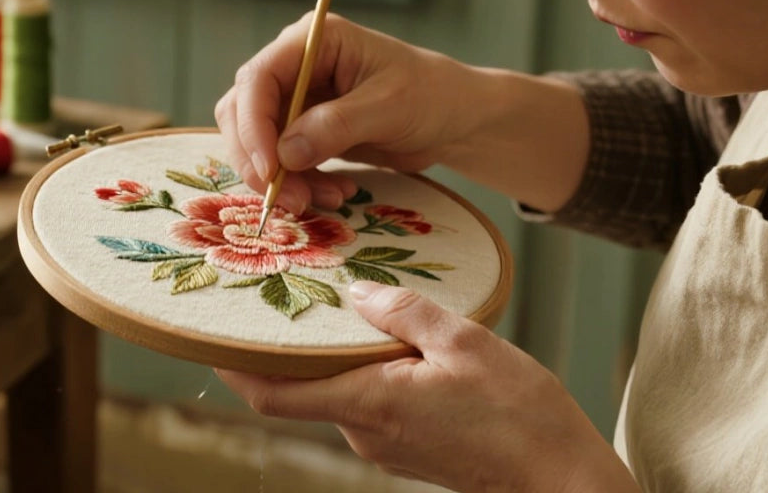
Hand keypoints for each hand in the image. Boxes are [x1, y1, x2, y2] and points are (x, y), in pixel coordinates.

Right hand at [215, 13, 475, 213]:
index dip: (253, 125)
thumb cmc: (431, 96)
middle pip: (244, 112)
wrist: (455, 119)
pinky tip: (337, 193)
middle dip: (260, 160)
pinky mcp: (304, 131)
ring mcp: (298, 99)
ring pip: (258, 143)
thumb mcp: (388, 107)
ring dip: (282, 179)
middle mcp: (296, 66)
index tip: (269, 170)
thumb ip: (336, 126)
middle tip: (287, 200)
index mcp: (313, 41)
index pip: (258, 79)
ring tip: (326, 200)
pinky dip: (301, 183)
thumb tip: (284, 155)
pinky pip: (282, 162)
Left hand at [215, 282, 637, 492]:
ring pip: (336, 391)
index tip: (208, 332)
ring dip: (327, 354)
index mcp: (368, 403)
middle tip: (272, 292)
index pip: (273, 391)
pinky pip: (365, 401)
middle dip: (282, 344)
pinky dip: (358, 369)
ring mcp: (382, 443)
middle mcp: (363, 430)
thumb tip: (359, 294)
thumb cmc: (520, 416)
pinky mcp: (404, 446)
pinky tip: (382, 337)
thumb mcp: (467, 342)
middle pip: (300, 386)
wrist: (559, 479)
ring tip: (332, 303)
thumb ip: (406, 313)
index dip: (232, 364)